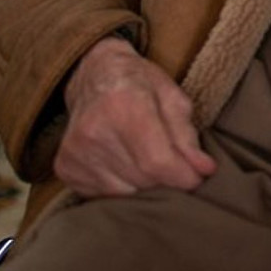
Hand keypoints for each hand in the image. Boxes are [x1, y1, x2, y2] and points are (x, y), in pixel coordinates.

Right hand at [53, 34, 216, 195]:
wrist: (93, 75)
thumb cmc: (140, 84)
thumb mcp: (172, 97)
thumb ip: (187, 136)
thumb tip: (204, 170)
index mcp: (124, 107)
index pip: (157, 162)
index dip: (183, 177)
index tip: (197, 178)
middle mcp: (94, 131)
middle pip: (143, 180)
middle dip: (167, 180)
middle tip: (174, 166)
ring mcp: (76, 152)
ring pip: (125, 194)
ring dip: (145, 186)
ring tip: (148, 163)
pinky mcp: (65, 168)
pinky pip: (103, 196)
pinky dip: (122, 187)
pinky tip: (124, 165)